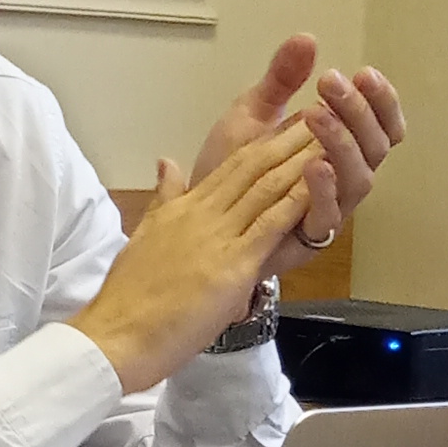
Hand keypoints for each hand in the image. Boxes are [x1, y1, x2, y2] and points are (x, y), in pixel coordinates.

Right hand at [68, 120, 325, 396]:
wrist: (116, 334)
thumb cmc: (129, 297)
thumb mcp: (145, 236)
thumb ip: (163, 199)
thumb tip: (166, 163)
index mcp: (184, 209)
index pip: (231, 166)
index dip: (265, 142)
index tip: (291, 122)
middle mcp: (203, 214)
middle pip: (254, 167)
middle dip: (290, 139)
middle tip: (324, 112)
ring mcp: (218, 237)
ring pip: (266, 188)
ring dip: (301, 159)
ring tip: (331, 134)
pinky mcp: (232, 265)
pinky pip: (270, 225)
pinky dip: (297, 200)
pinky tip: (319, 182)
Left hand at [192, 34, 405, 274]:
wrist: (198, 217)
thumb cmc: (233, 169)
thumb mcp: (254, 114)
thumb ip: (281, 80)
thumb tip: (306, 37)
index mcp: (339, 148)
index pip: (381, 125)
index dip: (382, 101)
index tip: (365, 72)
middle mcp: (343, 178)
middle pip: (376, 147)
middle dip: (359, 112)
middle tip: (332, 83)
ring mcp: (329, 208)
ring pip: (359, 179)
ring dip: (342, 143)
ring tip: (318, 114)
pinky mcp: (306, 236)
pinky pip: (328, 216)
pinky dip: (324, 189)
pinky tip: (312, 163)